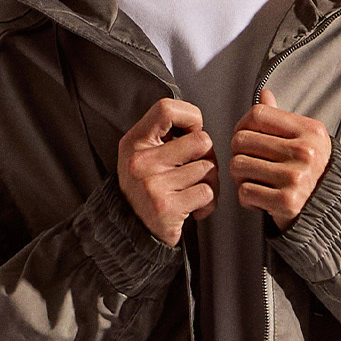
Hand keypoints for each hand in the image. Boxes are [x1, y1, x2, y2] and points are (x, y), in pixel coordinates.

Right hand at [118, 97, 216, 245]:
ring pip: (208, 168)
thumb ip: (164, 135)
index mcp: (135, 141)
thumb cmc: (144, 189)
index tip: (192, 132)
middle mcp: (141, 161)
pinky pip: (207, 192)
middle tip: (196, 168)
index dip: (191, 117)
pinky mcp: (167, 207)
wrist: (131, 231)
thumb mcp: (142, 153)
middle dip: (207, 155)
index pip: (167, 109)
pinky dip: (208, 202)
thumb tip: (198, 124)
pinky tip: (193, 208)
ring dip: (209, 181)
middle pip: (201, 141)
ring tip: (192, 191)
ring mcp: (153, 185)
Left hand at [231, 87, 330, 229]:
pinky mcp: (286, 201)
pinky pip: (245, 192)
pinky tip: (259, 199)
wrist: (333, 212)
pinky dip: (247, 198)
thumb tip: (264, 93)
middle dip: (238, 153)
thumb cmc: (313, 173)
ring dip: (239, 177)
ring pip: (238, 165)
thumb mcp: (306, 140)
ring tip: (254, 181)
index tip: (245, 137)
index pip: (258, 114)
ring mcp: (296, 177)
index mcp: (310, 131)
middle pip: (242, 140)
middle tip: (249, 164)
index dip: (242, 125)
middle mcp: (305, 151)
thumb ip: (281, 118)